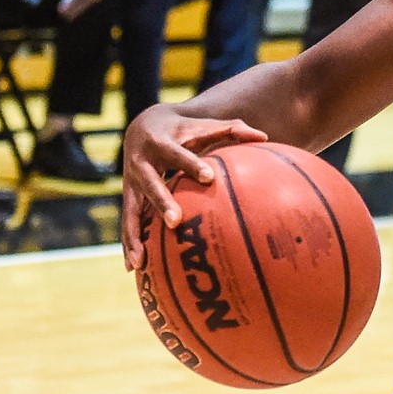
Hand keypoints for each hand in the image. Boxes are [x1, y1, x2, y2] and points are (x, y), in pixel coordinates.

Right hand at [119, 107, 268, 270]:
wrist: (141, 127)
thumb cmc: (185, 130)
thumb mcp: (205, 125)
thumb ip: (234, 129)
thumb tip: (265, 137)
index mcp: (162, 144)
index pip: (179, 155)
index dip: (192, 165)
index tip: (209, 177)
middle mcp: (141, 164)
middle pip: (151, 184)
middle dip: (162, 202)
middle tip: (176, 222)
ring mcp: (131, 183)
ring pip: (132, 210)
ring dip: (135, 235)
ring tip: (141, 261)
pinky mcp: (128, 197)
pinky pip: (128, 222)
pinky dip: (129, 243)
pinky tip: (134, 267)